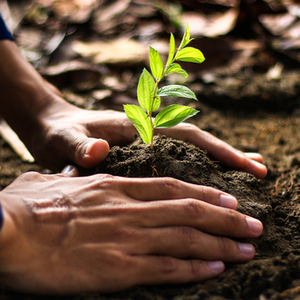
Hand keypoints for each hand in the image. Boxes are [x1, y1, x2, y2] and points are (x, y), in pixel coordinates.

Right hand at [0, 172, 262, 293]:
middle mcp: (128, 210)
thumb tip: (75, 170)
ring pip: (187, 238)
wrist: (6, 230)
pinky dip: (195, 268)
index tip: (227, 198)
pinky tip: (215, 268)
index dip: (204, 192)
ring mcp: (126, 239)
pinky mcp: (118, 269)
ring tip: (247, 247)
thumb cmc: (26, 206)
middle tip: (253, 223)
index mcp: (114, 188)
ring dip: (221, 243)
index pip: (172, 187)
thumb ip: (73, 175)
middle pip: (190, 210)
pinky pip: (167, 268)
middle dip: (226, 217)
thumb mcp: (53, 181)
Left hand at [34, 96, 266, 177]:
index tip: (246, 165)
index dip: (218, 150)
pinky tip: (204, 191)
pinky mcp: (139, 160)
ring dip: (217, 167)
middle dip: (228, 158)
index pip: (187, 138)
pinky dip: (193, 176)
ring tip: (246, 178)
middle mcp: (147, 137)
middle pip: (197, 146)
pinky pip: (173, 169)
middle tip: (260, 172)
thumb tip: (98, 150)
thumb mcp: (64, 139)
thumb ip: (80, 145)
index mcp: (137, 128)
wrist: (49, 129)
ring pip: (189, 157)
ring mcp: (145, 148)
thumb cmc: (57, 133)